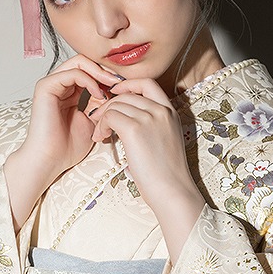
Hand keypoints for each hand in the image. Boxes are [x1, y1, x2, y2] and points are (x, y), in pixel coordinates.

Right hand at [4, 55, 119, 230]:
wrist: (50, 160)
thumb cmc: (67, 148)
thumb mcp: (93, 122)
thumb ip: (101, 106)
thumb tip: (116, 94)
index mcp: (69, 92)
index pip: (91, 72)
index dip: (109, 77)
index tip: (126, 87)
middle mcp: (59, 85)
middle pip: (86, 63)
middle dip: (106, 71)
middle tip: (122, 82)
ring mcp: (51, 84)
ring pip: (80, 63)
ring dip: (100, 73)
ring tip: (113, 87)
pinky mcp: (46, 87)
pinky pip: (73, 73)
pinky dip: (90, 81)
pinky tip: (100, 95)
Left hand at [90, 78, 204, 261]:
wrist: (172, 190)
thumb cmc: (166, 174)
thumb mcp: (165, 141)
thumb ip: (152, 125)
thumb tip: (126, 121)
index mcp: (170, 112)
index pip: (147, 83)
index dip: (127, 86)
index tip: (115, 95)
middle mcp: (161, 110)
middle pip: (126, 94)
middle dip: (109, 105)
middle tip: (100, 122)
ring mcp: (148, 118)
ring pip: (115, 104)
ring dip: (102, 117)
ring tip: (100, 134)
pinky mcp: (134, 129)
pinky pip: (110, 116)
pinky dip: (101, 125)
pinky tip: (101, 138)